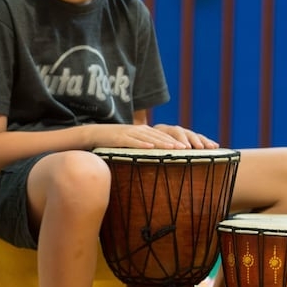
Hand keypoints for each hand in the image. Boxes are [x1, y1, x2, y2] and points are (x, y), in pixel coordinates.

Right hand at [90, 123, 217, 149]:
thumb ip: (144, 146)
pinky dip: (143, 144)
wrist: (94, 134)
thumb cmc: (114, 141)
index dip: (178, 140)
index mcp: (144, 132)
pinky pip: (133, 141)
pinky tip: (152, 148)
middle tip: (192, 148)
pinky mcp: (120, 138)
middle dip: (176, 141)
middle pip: (161, 136)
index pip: (164, 136)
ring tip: (177, 148)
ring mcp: (130, 133)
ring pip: (151, 138)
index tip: (192, 147)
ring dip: (164, 143)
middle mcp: (140, 130)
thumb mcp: (131, 142)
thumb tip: (157, 156)